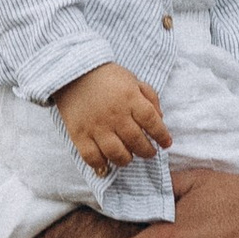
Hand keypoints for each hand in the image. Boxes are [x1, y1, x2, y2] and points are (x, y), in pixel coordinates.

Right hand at [54, 59, 171, 177]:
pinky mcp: (79, 134)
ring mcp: (96, 126)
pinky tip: (106, 161)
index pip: (152, 122)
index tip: (166, 143)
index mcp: (130, 98)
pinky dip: (101, 163)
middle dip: (147, 151)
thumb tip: (160, 119)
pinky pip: (92, 157)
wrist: (72, 73)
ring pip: (117, 153)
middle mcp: (115, 114)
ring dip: (127, 159)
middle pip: (137, 141)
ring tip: (129, 156)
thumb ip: (150, 98)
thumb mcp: (133, 80)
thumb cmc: (107, 77)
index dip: (162, 135)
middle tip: (149, 152)